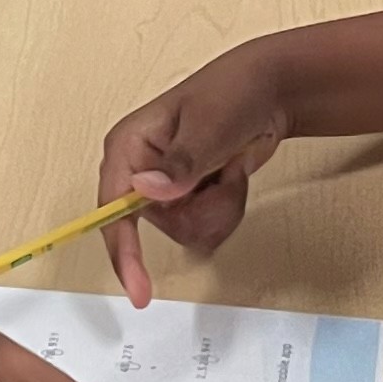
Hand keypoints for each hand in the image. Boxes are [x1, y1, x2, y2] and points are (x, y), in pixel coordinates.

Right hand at [97, 41, 292, 302]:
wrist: (269, 91)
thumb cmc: (232, 93)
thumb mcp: (207, 126)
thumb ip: (180, 163)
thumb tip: (146, 191)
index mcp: (128, 148)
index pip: (113, 210)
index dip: (123, 253)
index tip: (138, 289)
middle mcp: (140, 173)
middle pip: (161, 227)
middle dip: (203, 208)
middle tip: (223, 173)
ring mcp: (165, 189)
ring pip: (188, 233)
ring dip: (221, 207)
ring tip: (229, 170)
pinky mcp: (189, 199)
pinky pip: (206, 231)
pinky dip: (228, 211)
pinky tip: (231, 178)